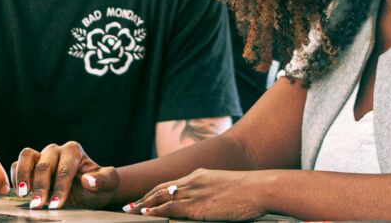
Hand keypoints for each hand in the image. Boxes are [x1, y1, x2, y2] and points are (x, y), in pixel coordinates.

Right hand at [12, 141, 118, 210]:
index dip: (60, 187)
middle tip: (38, 206)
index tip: (57, 204)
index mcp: (74, 151)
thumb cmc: (97, 188)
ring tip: (24, 194)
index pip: (65, 168)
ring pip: (27, 156)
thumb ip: (104, 180)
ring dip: (23, 176)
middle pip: (45, 164)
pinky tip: (19, 192)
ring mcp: (41, 156)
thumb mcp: (108, 185)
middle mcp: (56, 150)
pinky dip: (15, 176)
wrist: (87, 193)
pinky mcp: (29, 166)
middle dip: (41, 186)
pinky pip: (17, 164)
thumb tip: (88, 180)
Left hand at [126, 168, 269, 220]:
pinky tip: (145, 215)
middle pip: (162, 189)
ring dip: (144, 205)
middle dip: (145, 198)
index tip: (144, 198)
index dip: (156, 191)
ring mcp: (194, 192)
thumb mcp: (227, 188)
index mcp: (201, 175)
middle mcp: (194, 180)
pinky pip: (170, 208)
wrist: (260, 188)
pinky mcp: (197, 206)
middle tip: (130, 205)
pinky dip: (154, 211)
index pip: (172, 183)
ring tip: (131, 211)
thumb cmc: (250, 191)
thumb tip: (209, 203)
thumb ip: (213, 193)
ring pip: (161, 198)